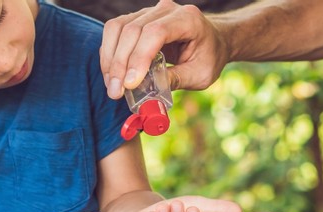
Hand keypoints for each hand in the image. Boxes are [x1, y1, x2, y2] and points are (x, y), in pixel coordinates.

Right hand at [100, 0, 229, 98]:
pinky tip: (112, 75)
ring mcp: (149, 11)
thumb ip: (176, 79)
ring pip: (117, 28)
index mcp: (188, 19)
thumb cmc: (209, 57)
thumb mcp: (200, 75)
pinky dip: (109, 54)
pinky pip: (115, 31)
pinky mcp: (137, 19)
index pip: (156, 32)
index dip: (139, 57)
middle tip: (116, 92)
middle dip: (120, 64)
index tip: (130, 84)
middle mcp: (166, 9)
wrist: (213, 41)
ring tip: (112, 86)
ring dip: (110, 59)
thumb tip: (147, 90)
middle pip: (132, 30)